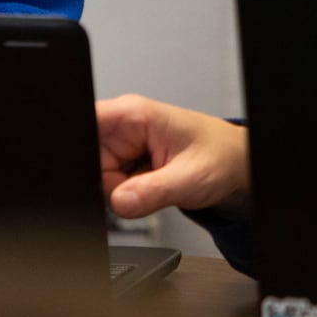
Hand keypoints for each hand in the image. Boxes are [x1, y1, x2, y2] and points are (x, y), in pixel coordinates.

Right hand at [96, 94, 249, 218]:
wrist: (236, 166)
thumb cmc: (222, 156)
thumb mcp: (190, 177)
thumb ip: (152, 191)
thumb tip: (118, 202)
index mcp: (134, 114)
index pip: (85, 120)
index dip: (80, 147)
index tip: (101, 172)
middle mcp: (125, 127)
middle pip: (88, 160)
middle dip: (109, 183)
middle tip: (144, 186)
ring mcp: (126, 146)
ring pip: (99, 178)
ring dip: (121, 191)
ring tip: (155, 186)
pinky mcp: (129, 164)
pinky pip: (112, 187)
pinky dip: (128, 196)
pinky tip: (152, 189)